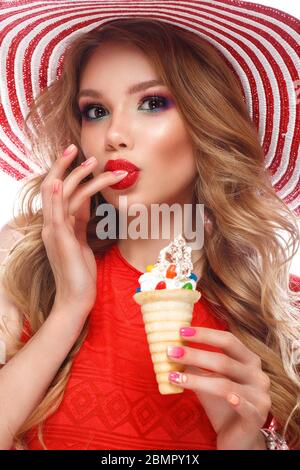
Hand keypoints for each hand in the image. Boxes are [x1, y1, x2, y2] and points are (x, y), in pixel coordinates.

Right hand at [41, 144, 127, 316]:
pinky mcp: (59, 240)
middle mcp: (53, 226)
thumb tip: (87, 206)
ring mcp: (53, 232)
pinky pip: (56, 213)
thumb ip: (80, 223)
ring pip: (58, 195)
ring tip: (92, 161)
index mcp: (59, 226)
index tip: (80, 159)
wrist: (77, 299)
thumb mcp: (82, 243)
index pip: (61, 193)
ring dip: (73, 175)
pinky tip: (57, 180)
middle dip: (64, 166)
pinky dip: (55, 194)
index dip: (68, 174)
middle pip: (54, 187)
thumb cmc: (82, 274)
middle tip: (76, 148)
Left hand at [167, 327, 271, 449]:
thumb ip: (197, 364)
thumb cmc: (221, 403)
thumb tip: (173, 347)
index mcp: (249, 360)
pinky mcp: (257, 416)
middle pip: (224, 360)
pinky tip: (224, 396)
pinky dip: (233, 399)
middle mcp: (257, 374)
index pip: (228, 340)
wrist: (237, 437)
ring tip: (173, 376)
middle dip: (195, 354)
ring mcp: (260, 395)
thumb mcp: (208, 379)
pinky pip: (243, 405)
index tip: (181, 331)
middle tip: (170, 352)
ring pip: (225, 384)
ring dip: (196, 380)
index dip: (205, 334)